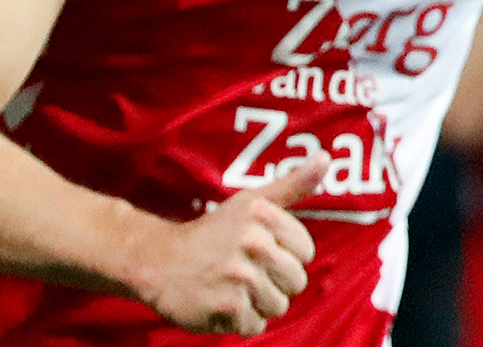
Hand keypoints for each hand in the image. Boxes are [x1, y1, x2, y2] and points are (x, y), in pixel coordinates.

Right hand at [133, 161, 319, 334]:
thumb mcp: (250, 202)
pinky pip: (256, 325)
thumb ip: (292, 184)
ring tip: (231, 288)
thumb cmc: (211, 233)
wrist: (156, 262)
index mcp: (262, 218)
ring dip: (257, 304)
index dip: (285, 256)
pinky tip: (220, 304)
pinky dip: (240, 322)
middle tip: (242, 273)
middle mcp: (253, 244)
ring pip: (278, 306)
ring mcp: (240, 278)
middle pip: (296, 282)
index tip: (259, 252)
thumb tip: (326, 157)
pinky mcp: (227, 308)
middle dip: (274, 282)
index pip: (305, 252)